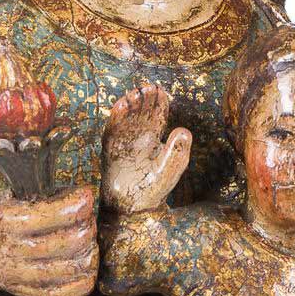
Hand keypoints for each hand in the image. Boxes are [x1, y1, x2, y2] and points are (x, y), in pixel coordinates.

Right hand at [0, 185, 97, 295]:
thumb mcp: (4, 194)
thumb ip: (35, 194)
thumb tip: (79, 196)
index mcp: (5, 221)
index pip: (52, 214)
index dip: (77, 204)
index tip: (86, 196)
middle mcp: (10, 251)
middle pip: (68, 242)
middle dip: (87, 227)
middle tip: (87, 219)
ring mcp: (17, 276)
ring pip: (70, 269)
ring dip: (89, 253)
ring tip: (88, 242)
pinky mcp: (24, 292)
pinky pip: (62, 295)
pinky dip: (82, 283)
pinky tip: (86, 268)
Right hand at [102, 82, 192, 211]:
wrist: (133, 208)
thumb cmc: (154, 189)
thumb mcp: (170, 168)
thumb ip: (177, 150)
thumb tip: (184, 130)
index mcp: (154, 140)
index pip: (157, 116)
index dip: (158, 102)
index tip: (160, 90)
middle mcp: (137, 138)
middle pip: (140, 113)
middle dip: (143, 99)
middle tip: (147, 87)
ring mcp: (123, 143)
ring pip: (126, 118)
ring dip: (129, 105)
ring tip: (134, 93)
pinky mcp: (110, 150)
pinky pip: (112, 131)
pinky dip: (115, 118)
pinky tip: (120, 106)